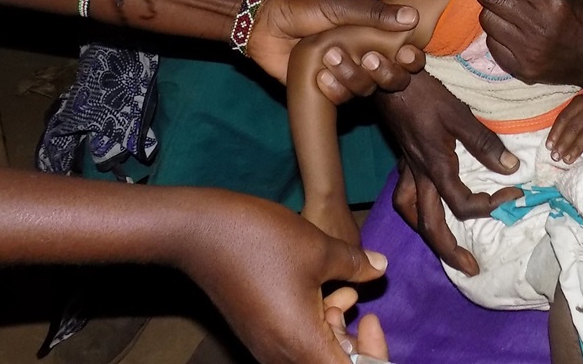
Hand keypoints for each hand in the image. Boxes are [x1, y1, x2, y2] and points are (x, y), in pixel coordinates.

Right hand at [177, 193, 388, 363]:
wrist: (202, 231)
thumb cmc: (262, 240)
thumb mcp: (320, 249)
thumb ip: (356, 266)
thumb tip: (381, 269)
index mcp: (301, 345)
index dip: (369, 353)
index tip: (372, 320)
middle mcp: (279, 355)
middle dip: (353, 340)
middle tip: (359, 300)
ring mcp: (265, 345)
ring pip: (312, 353)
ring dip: (334, 327)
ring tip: (342, 289)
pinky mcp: (256, 331)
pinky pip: (295, 341)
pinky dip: (315, 321)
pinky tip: (322, 288)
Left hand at [247, 0, 418, 82]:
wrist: (265, 22)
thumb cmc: (305, 6)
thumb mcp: (342, 5)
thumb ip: (376, 14)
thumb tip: (413, 17)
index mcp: (373, 33)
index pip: (405, 52)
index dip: (410, 58)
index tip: (403, 54)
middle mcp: (365, 55)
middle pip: (393, 78)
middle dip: (386, 72)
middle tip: (369, 58)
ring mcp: (346, 74)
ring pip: (367, 89)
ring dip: (353, 75)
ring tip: (331, 56)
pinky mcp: (326, 89)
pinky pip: (342, 99)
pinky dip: (335, 88)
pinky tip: (320, 76)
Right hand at [377, 72, 521, 274]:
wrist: (387, 77)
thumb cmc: (423, 93)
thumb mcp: (459, 114)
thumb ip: (485, 143)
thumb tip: (512, 168)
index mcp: (436, 167)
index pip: (463, 204)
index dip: (491, 206)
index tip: (514, 194)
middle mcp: (419, 175)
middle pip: (430, 225)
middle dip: (449, 251)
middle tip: (470, 268)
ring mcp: (408, 169)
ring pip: (411, 213)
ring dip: (427, 232)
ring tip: (442, 243)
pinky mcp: (403, 159)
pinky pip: (404, 195)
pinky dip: (414, 208)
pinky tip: (424, 205)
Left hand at [546, 94, 582, 164]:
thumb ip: (572, 119)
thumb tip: (555, 141)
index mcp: (579, 102)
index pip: (563, 118)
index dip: (555, 132)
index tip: (549, 146)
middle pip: (573, 126)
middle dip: (563, 143)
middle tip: (555, 157)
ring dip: (574, 148)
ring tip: (566, 160)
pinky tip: (581, 155)